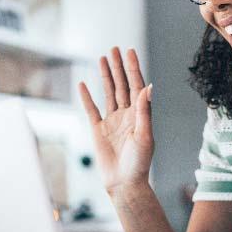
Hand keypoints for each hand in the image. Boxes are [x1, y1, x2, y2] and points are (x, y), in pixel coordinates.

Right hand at [79, 47, 153, 193]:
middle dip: (118, 67)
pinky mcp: (98, 130)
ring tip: (102, 58)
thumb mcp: (145, 135)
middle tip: (114, 49)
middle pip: (122, 85)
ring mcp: (112, 121)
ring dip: (106, 76)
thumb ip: (144, 111)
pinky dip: (87, 96)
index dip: (133, 68)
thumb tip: (148, 87)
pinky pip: (91, 109)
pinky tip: (84, 83)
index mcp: (139, 115)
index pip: (137, 86)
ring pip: (108, 93)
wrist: (124, 183)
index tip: (130, 52)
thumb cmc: (139, 162)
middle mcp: (126, 115)